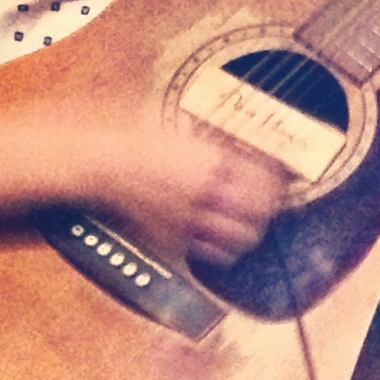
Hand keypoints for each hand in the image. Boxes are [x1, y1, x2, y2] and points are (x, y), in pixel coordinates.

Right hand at [60, 107, 291, 267]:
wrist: (97, 162)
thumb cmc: (133, 139)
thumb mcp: (179, 127)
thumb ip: (210, 137)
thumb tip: (239, 139)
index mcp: (211, 159)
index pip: (264, 177)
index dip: (278, 182)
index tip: (282, 181)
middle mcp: (206, 189)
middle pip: (261, 209)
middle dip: (269, 208)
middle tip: (270, 205)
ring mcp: (190, 216)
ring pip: (242, 236)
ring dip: (252, 230)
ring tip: (252, 224)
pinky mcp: (173, 237)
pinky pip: (212, 252)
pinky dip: (225, 250)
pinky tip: (224, 241)